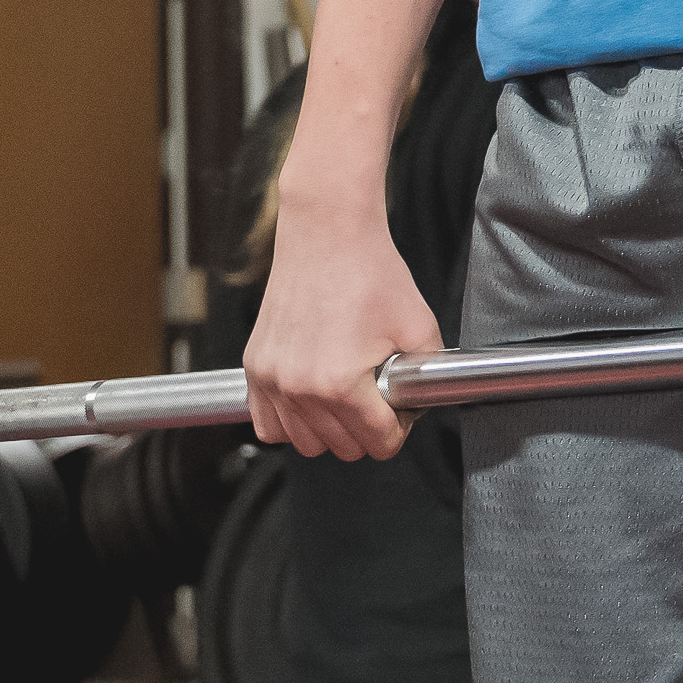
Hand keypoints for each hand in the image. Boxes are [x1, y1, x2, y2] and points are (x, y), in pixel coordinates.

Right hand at [243, 217, 445, 461]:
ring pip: (303, 443)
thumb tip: (419, 405)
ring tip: (347, 398)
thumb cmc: (369, 271)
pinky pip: (266, 424)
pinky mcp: (255, 367)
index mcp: (340, 383)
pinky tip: (311, 401)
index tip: (400, 413)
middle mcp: (299, 387)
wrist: (327, 233)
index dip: (398, 430)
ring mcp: (272, 379)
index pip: (377, 443)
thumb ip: (427, 375)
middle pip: (342, 448)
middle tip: (378, 398)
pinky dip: (289, 422)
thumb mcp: (419, 325)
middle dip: (367, 429)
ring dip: (329, 431)